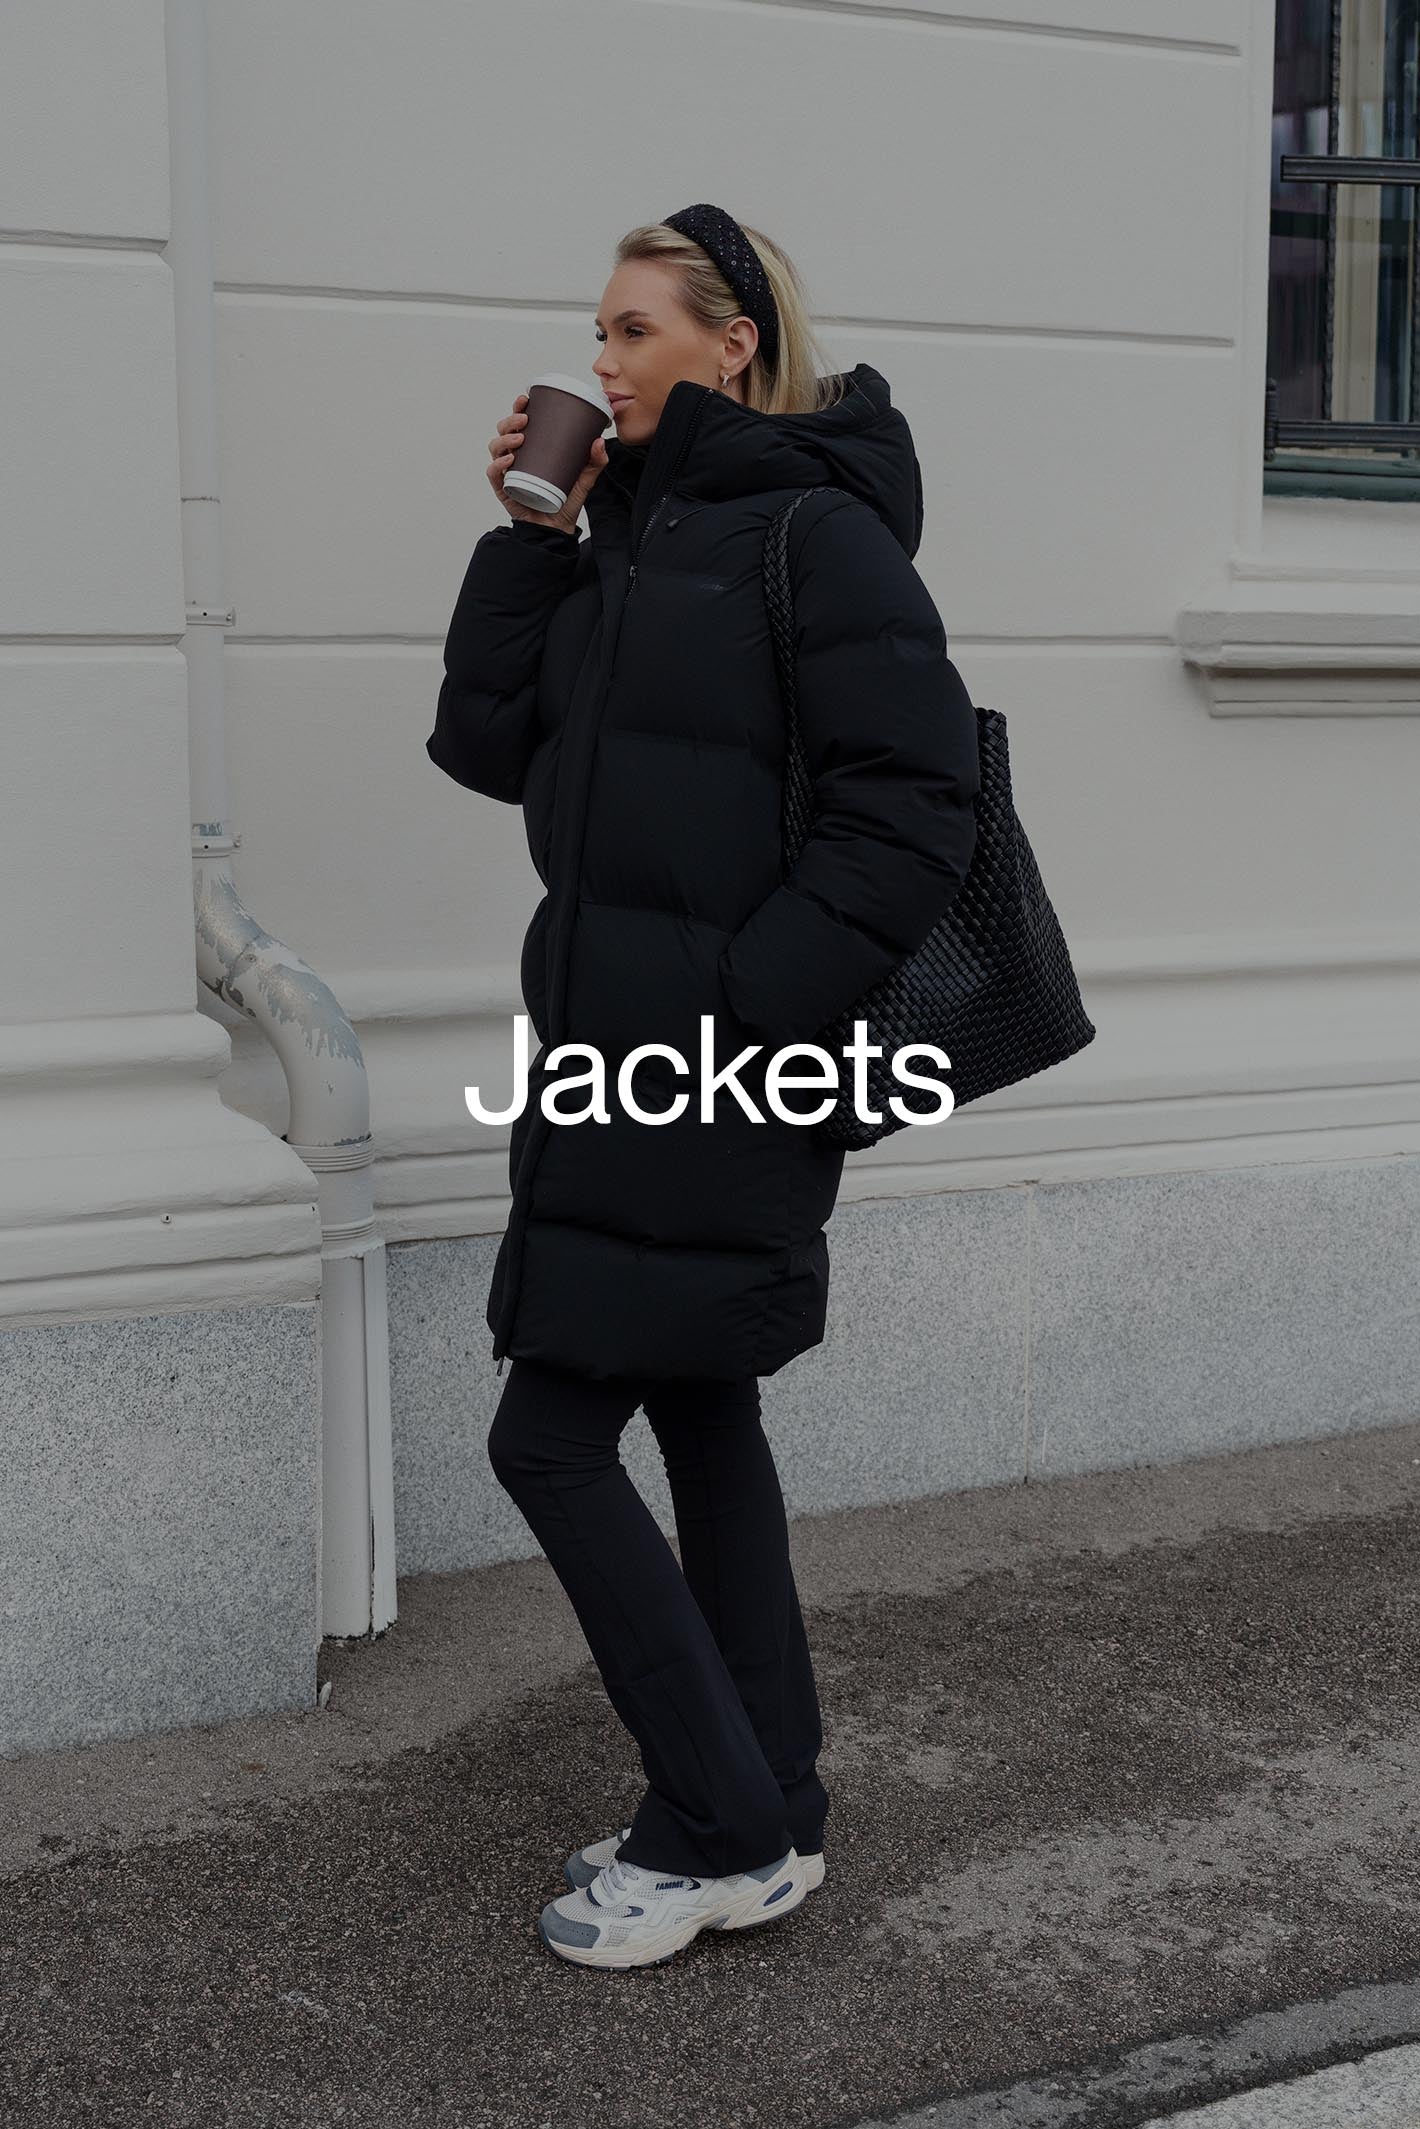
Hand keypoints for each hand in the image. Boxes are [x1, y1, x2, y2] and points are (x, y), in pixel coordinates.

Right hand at [488, 391, 608, 537]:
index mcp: (532, 448)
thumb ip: (594, 461)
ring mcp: (508, 473)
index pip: (519, 423)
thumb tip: (599, 441)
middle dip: (510, 420)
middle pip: (503, 431)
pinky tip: (509, 460)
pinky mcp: (504, 490)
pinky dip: (498, 464)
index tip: (525, 399)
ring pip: (495, 448)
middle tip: (525, 419)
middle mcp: (517, 458)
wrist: (558, 530)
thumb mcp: (584, 479)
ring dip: (504, 439)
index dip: (518, 408)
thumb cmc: (566, 501)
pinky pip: (494, 474)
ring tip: (520, 438)